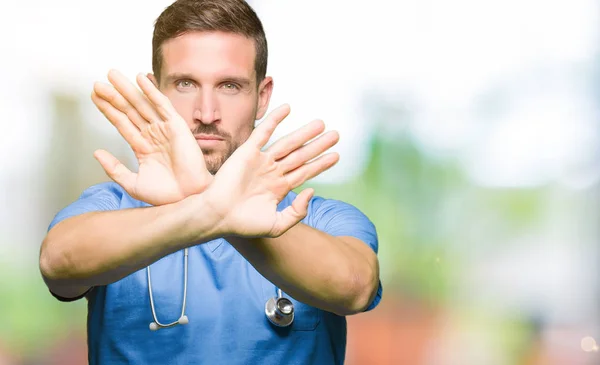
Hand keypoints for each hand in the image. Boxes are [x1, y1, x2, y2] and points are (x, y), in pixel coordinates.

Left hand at [91, 70, 211, 205]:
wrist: (188, 199)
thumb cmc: (167, 195)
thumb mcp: (133, 183)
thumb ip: (114, 168)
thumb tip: (97, 153)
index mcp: (143, 148)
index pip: (122, 123)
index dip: (108, 110)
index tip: (95, 97)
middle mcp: (153, 136)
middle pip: (129, 111)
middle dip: (114, 96)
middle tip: (98, 83)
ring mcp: (164, 130)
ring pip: (142, 105)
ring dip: (128, 89)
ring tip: (112, 75)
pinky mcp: (177, 126)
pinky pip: (162, 105)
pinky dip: (151, 91)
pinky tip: (140, 79)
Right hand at [206, 104, 339, 237]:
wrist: (219, 217)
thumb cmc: (244, 225)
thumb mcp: (277, 225)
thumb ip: (297, 212)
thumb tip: (311, 191)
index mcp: (279, 188)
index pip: (305, 172)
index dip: (321, 164)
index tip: (336, 156)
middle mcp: (272, 172)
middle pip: (300, 155)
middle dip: (318, 145)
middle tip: (336, 135)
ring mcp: (261, 161)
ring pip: (288, 143)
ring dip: (304, 133)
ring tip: (321, 124)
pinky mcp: (247, 152)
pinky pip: (264, 132)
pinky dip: (275, 119)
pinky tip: (288, 108)